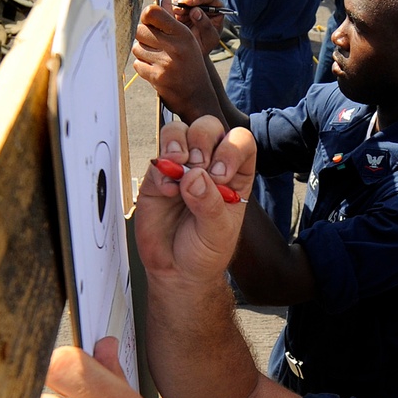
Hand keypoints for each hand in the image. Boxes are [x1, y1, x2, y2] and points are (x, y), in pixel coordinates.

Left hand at [132, 1, 214, 114]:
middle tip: (153, 43)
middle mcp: (174, 47)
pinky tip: (155, 69)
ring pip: (137, 47)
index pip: (152, 13)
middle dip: (143, 36)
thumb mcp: (188, 40)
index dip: (147, 16)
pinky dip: (143, 66)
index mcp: (182, 34)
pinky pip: (137, 64)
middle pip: (140, 30)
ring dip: (143, 52)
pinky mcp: (156, 77)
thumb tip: (162, 1)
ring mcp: (165, 63)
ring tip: (156, 58)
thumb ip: (172, 20)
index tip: (149, 22)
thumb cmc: (191, 65)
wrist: (197, 96)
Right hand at [136, 116, 254, 283]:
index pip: (240, 142)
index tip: (219, 175)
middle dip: (203, 141)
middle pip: (208, 127)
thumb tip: (194, 176)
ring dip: (178, 143)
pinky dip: (161, 167)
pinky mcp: (157, 176)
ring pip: (179, 131)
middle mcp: (209, 165)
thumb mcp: (218, 233)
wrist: (177, 271)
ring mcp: (181, 168)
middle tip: (198, 167)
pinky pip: (157, 156)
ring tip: (179, 168)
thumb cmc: (205, 252)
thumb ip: (210, 204)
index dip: (231, 149)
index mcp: (235, 175)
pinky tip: (167, 190)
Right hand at [172, 0, 224, 53]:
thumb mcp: (209, 39)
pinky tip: (174, 13)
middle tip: (179, 10)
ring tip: (177, 14)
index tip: (187, 3)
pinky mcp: (182, 1)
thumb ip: (206, 26)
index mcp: (217, 8)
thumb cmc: (204, 45)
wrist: (192, 49)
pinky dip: (173, 1)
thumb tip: (196, 11)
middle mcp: (206, 0)